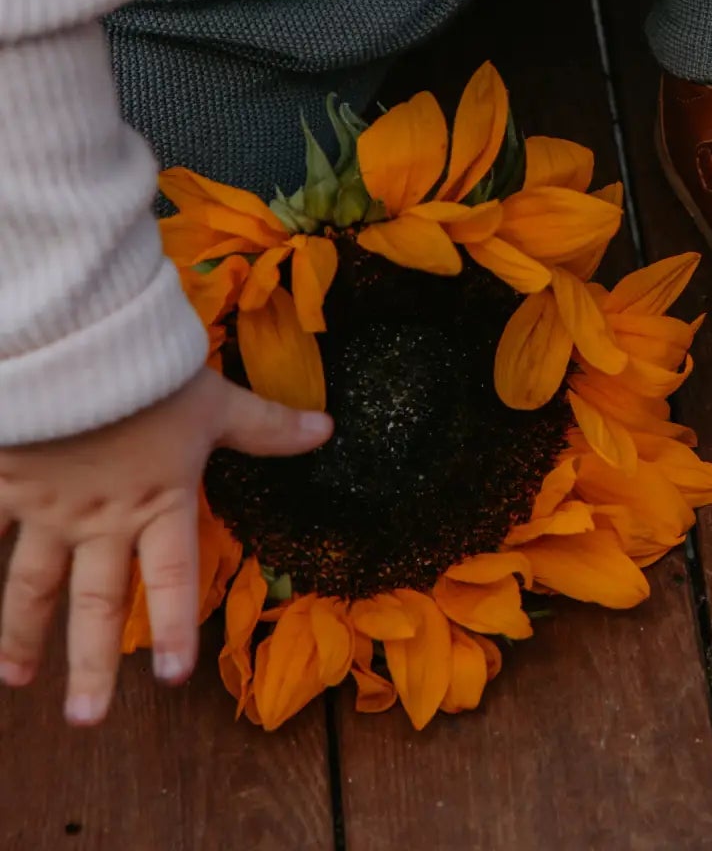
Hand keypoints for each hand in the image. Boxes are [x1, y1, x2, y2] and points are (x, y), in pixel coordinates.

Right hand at [0, 367, 330, 725]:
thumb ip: (266, 425)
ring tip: (15, 679)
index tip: (171, 678)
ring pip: (31, 586)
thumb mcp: (215, 399)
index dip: (172, 629)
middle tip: (86, 721)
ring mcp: (47, 507)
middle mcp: (100, 519)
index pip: (170, 579)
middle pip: (95, 604)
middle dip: (90, 666)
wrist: (78, 343)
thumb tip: (328, 431)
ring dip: (21, 636)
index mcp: (156, 501)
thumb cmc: (152, 369)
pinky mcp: (8, 482)